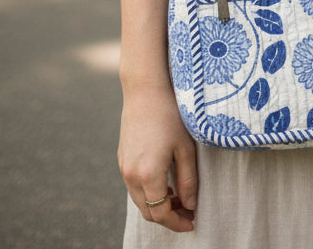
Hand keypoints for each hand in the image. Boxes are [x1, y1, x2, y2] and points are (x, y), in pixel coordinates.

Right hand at [118, 82, 198, 232]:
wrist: (145, 90)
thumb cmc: (169, 115)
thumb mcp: (185, 147)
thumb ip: (188, 180)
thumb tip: (191, 205)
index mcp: (148, 174)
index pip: (161, 213)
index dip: (177, 222)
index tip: (192, 222)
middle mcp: (131, 175)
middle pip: (148, 211)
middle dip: (168, 216)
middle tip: (187, 211)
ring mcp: (123, 167)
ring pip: (139, 200)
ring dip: (157, 205)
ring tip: (178, 196)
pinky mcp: (121, 159)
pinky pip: (133, 186)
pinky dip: (148, 192)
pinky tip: (164, 182)